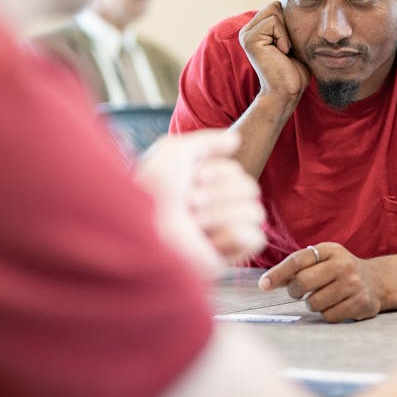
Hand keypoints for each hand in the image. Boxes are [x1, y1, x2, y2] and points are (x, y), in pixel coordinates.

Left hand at [136, 129, 266, 274]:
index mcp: (203, 187)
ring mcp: (222, 234)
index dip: (220, 172)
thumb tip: (236, 140)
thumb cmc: (151, 192)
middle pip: (251, 189)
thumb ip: (207, 140)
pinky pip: (256, 238)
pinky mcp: (227, 255)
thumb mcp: (174, 153)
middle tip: (191, 203)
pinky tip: (210, 241)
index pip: (238, 172)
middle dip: (221, 192)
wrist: (141, 231)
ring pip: (255, 212)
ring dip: (223, 213)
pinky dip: (233, 235)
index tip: (193, 179)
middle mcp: (214, 209)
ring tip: (195, 223)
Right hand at [239, 2, 309, 101]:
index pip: (277, 7)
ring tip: (284, 51)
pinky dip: (283, 37)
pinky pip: (274, 21)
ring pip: (275, 11)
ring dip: (286, 32)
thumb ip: (289, 24)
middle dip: (288, 25)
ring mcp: (246, 34)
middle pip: (275, 5)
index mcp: (256, 30)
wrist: (287, 92)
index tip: (289, 45)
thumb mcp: (293, 42)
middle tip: (287, 48)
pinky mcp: (250, 39)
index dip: (290, 22)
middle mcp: (248, 30)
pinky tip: (281, 53)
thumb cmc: (294, 71)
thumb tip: (298, 4)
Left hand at [258, 243, 382, 321]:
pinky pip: (328, 316)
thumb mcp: (322, 260)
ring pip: (314, 303)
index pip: (298, 260)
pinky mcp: (360, 303)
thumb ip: (297, 268)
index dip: (278, 273)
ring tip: (323, 297)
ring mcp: (353, 284)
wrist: (376, 281)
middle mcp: (343, 264)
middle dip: (294, 291)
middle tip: (297, 292)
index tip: (263, 285)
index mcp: (330, 250)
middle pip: (303, 282)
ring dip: (312, 304)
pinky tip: (336, 305)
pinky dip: (327, 314)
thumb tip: (267, 282)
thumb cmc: (339, 271)